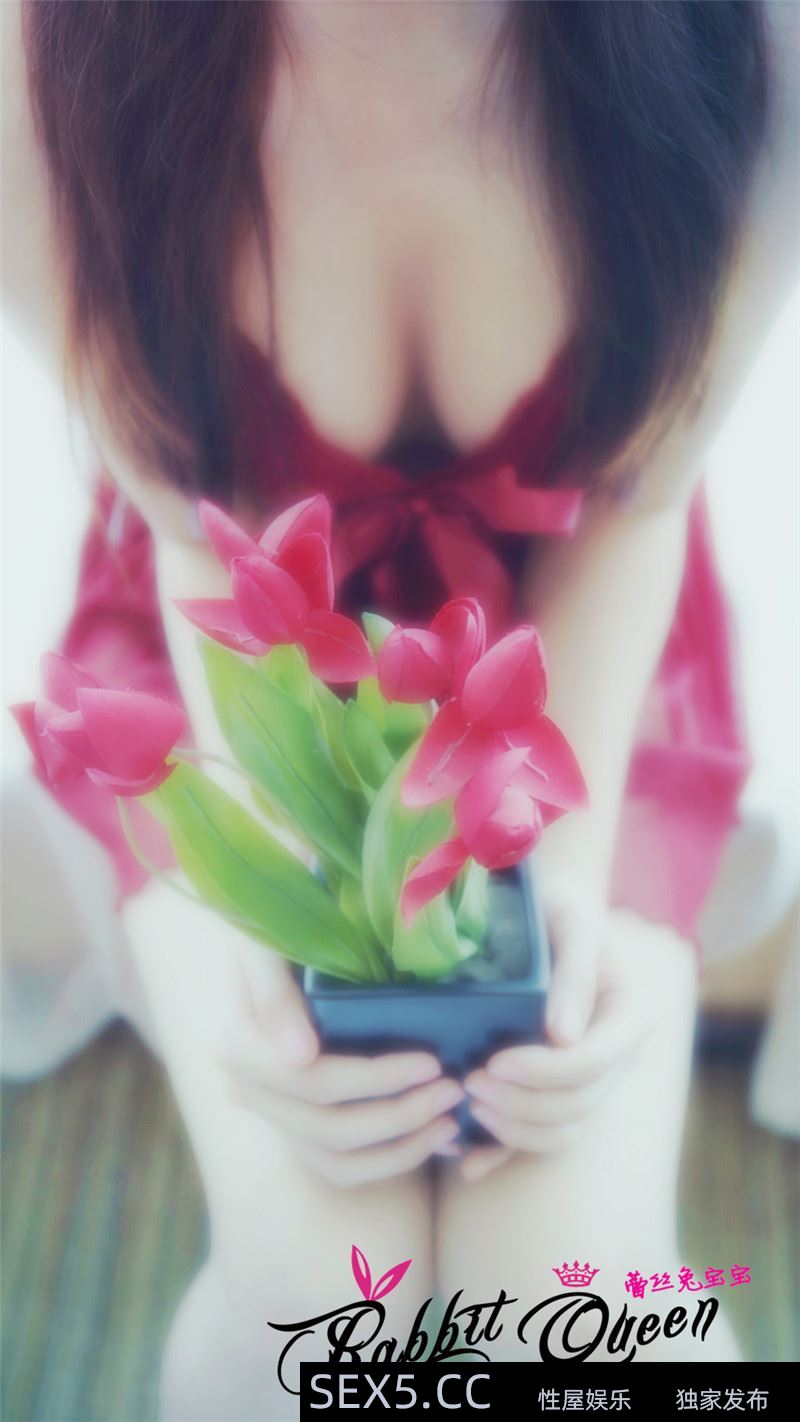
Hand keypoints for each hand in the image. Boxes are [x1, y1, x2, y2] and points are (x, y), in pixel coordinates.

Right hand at [216, 949, 463, 1186]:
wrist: (273, 938)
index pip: (310, 1082)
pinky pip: (340, 1167)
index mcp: (239, 1047)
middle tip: (454, 1089)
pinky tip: (429, 1139)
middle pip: (328, 1128)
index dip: (375, 1080)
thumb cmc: (277, 929)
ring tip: (449, 1121)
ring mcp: (273, 1116)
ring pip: (337, 1160)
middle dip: (400, 1115)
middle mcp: (248, 1091)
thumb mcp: (267, 944)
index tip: (431, 1061)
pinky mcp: (297, 1129)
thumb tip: (299, 1055)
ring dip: (400, 1148)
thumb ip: (274, 991)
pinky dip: (387, 1161)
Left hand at [458, 895, 658, 1181]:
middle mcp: (617, 1057)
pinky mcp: (558, 1090)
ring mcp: (589, 1079)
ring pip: (562, 1129)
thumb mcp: (572, 926)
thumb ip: (574, 976)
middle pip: (577, 1105)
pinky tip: (469, 1163)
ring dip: (515, 1129)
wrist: (552, 915)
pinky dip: (506, 1154)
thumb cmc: (561, 912)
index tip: (497, 1061)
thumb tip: (564, 1036)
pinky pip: (540, 1135)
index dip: (546, 1072)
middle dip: (523, 1103)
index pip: (593, 1063)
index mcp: (629, 1019)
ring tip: (470, 1104)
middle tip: (472, 1083)